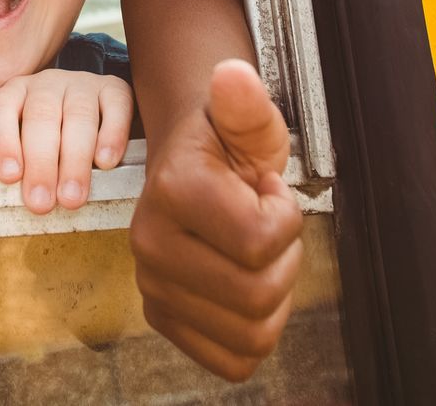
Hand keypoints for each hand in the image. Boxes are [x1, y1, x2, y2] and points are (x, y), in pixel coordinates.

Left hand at [0, 70, 132, 213]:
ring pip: (78, 115)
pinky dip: (112, 133)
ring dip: (75, 159)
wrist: (91, 110)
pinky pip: (116, 105)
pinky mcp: (116, 90)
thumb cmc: (37, 131)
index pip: (1, 106)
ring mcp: (82, 85)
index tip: (7, 177)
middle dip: (41, 162)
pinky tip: (107, 162)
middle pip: (42, 116)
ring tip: (73, 198)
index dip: (2, 140)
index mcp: (13, 91)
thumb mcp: (2, 129)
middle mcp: (46, 83)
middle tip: (41, 204)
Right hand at [129, 60, 303, 381]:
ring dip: (270, 294)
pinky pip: (233, 360)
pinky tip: (241, 283)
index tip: (266, 189)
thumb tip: (234, 75)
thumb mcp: (245, 119)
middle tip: (263, 223)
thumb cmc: (224, 143)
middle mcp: (150, 242)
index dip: (284, 217)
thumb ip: (246, 102)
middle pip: (257, 295)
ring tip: (253, 252)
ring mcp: (153, 284)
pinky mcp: (162, 316)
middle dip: (282, 260)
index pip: (260, 241)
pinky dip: (252, 331)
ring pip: (251, 334)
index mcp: (173, 191)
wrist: (188, 164)